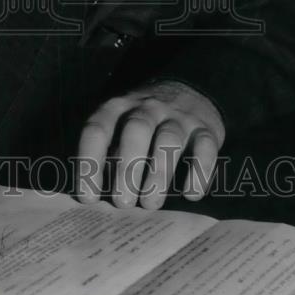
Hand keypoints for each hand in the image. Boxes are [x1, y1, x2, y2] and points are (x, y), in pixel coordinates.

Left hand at [76, 80, 224, 209]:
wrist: (189, 90)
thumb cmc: (143, 121)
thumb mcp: (120, 125)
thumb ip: (108, 153)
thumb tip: (97, 197)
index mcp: (118, 107)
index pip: (98, 129)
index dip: (90, 161)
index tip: (88, 197)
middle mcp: (147, 107)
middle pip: (136, 131)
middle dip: (127, 169)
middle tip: (122, 203)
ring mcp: (178, 116)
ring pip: (169, 140)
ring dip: (159, 175)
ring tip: (150, 204)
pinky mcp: (206, 128)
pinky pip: (205, 147)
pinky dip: (199, 172)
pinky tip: (191, 195)